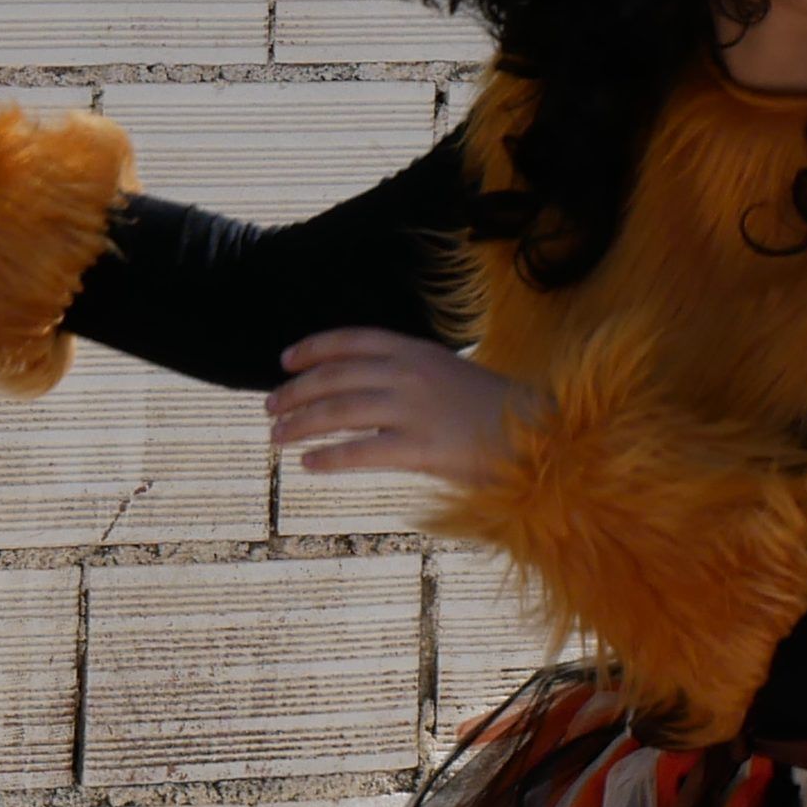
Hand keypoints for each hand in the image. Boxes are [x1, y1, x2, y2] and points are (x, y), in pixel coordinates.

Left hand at [267, 327, 539, 486]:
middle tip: (269, 407)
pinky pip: (362, 453)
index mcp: (416, 351)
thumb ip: (406, 374)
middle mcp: (409, 374)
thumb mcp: (446, 374)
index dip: (313, 349)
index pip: (351, 341)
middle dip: (296, 391)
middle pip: (335, 377)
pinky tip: (308, 465)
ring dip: (300, 425)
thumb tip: (359, 385)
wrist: (538, 436)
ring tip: (276, 439)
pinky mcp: (420, 448)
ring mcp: (413, 410)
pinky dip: (329, 458)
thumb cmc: (491, 409)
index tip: (285, 360)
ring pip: (339, 412)